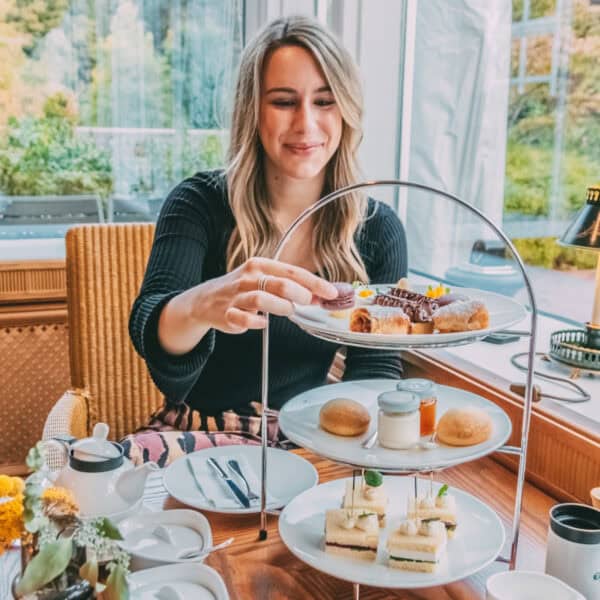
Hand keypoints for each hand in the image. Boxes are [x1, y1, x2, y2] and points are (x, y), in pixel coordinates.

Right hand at [193, 257, 338, 333]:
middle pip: (280, 283)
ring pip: (262, 299)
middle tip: (307, 302)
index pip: (292, 271)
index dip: (314, 283)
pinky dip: (257, 322)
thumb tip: (319, 296)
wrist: (205, 300)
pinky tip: (262, 322)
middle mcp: (248, 277)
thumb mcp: (265, 280)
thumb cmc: (243, 289)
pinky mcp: (227, 313)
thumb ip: (291, 287)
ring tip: (287, 310)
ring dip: (281, 307)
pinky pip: (244, 318)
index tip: (331, 293)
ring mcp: (236, 295)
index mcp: (260, 265)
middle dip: (300, 294)